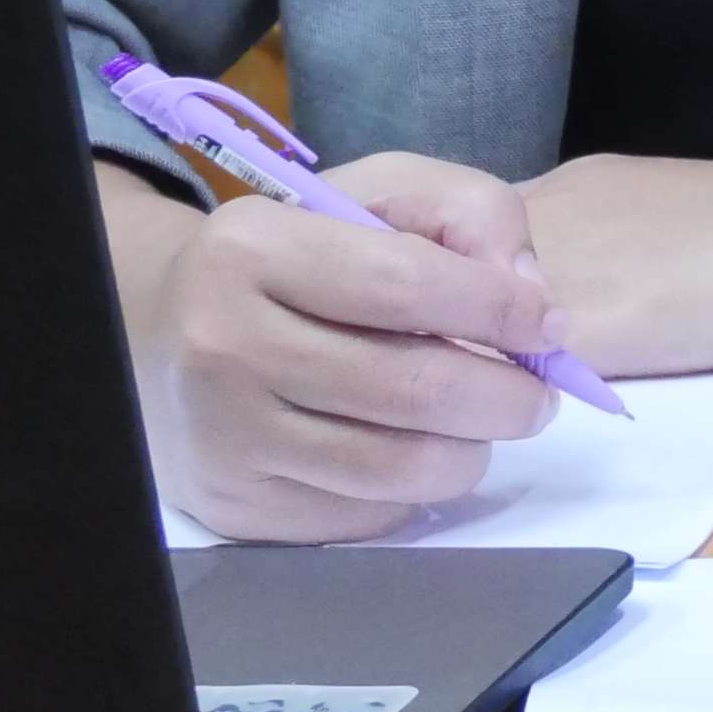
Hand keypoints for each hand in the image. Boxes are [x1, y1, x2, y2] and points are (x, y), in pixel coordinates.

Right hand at [105, 151, 563, 541]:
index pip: (407, 285)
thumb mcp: (377, 195)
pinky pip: (363, 516)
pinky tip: (415, 450)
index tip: (549, 324)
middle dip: (509, 397)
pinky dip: (415, 491)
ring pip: (397, 469)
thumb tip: (530, 295)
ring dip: (473, 451)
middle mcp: (225, 347)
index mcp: (252, 250)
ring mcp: (225, 438)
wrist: (163, 331)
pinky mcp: (234, 507)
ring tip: (484, 422)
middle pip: (413, 390)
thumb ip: (469, 212)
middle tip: (540, 394)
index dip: (500, 309)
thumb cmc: (297, 254)